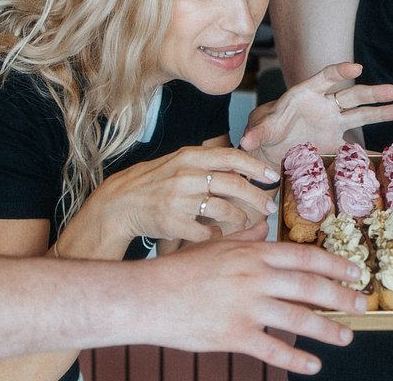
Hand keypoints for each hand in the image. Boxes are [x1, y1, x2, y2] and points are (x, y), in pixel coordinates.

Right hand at [79, 145, 278, 246]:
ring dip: (239, 219)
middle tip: (269, 207)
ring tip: (242, 222)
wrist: (120, 204)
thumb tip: (243, 170)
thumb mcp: (178, 163)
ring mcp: (180, 200)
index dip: (257, 166)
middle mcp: (187, 176)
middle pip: (235, 185)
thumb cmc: (153, 183)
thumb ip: (207, 164)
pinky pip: (207, 232)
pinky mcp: (175, 223)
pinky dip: (216, 236)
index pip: (232, 157)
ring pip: (224, 210)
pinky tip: (216, 235)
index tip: (273, 176)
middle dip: (257, 198)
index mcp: (190, 157)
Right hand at [146, 238, 365, 372]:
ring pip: (299, 318)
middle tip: (361, 305)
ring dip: (328, 329)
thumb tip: (264, 225)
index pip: (304, 257)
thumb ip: (244, 236)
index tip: (355, 272)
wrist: (146, 296)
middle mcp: (255, 277)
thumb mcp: (215, 245)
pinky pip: (273, 348)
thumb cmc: (178, 270)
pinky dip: (297, 358)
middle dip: (341, 297)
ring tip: (346, 336)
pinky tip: (314, 365)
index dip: (334, 265)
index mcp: (253, 253)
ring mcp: (246, 306)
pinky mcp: (234, 334)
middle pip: (310, 286)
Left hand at [239, 63, 392, 159]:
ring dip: (382, 110)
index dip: (340, 72)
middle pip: (352, 94)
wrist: (271, 147)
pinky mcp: (336, 139)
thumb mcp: (261, 130)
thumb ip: (257, 133)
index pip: (326, 77)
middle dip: (373, 92)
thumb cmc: (266, 130)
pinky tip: (389, 149)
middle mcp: (324, 104)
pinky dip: (372, 144)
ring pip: (361, 113)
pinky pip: (357, 141)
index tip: (356, 69)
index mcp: (306, 93)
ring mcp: (333, 121)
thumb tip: (248, 141)